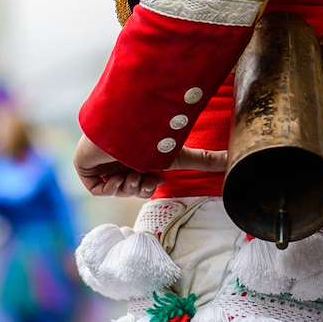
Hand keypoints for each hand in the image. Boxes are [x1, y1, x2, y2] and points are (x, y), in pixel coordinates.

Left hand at [73, 134, 226, 197]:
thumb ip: (207, 160)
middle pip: (131, 189)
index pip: (144, 184)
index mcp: (137, 158)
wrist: (127, 131)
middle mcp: (120, 160)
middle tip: (143, 177)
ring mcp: (102, 163)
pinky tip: (115, 174)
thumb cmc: (153, 139)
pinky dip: (110, 187)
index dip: (151, 186)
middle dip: (141, 188)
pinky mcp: (86, 168)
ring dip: (128, 186)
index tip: (156, 180)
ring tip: (130, 172)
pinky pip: (100, 190)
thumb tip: (236, 161)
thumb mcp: (181, 156)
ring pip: (117, 190)